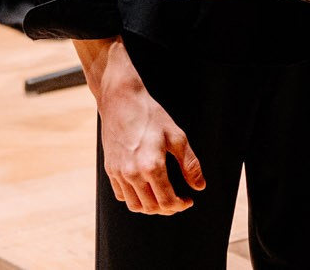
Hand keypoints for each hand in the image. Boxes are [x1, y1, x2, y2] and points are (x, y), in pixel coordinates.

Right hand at [82, 39, 202, 215]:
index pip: (167, 202)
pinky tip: (144, 188)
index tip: (188, 200)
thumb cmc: (151, 115)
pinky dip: (134, 198)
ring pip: (135, 205)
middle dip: (168, 208)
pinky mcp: (110, 169)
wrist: (120, 101)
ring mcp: (119, 172)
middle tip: (177, 199)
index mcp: (151, 166)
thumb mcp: (177, 136)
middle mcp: (132, 173)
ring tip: (161, 197)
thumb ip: (190, 164)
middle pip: (151, 208)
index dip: (180, 205)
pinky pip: (121, 195)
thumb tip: (199, 186)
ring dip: (151, 207)